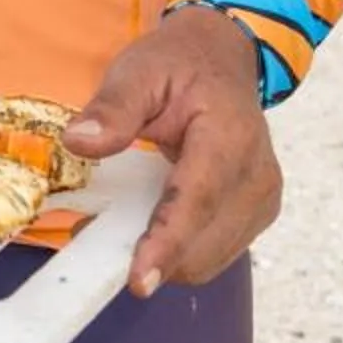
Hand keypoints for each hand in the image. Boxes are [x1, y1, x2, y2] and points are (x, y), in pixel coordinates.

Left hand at [62, 4, 281, 298]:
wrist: (222, 60)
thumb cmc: (177, 65)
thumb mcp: (137, 71)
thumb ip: (112, 108)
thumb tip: (79, 143)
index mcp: (229, 136)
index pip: (198, 201)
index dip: (167, 244)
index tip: (138, 281)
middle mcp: (257, 176)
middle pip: (202, 242)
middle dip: (151, 253)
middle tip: (92, 229)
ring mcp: (263, 200)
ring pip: (207, 259)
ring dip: (163, 256)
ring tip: (119, 222)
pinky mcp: (257, 215)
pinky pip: (214, 254)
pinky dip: (178, 252)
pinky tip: (148, 225)